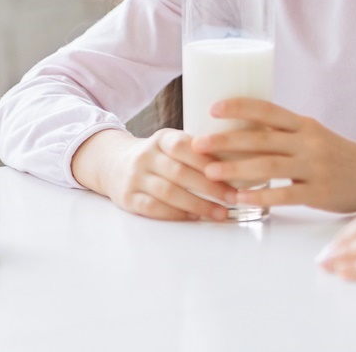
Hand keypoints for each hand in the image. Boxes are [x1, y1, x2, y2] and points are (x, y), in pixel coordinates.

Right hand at [72, 128, 234, 221]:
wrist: (113, 164)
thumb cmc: (158, 156)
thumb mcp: (172, 143)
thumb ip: (198, 149)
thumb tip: (243, 158)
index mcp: (162, 138)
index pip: (184, 146)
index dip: (208, 160)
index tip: (233, 172)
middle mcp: (145, 156)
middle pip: (179, 172)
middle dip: (210, 187)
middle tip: (233, 198)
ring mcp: (134, 177)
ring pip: (168, 192)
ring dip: (197, 205)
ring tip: (220, 213)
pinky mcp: (127, 198)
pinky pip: (153, 208)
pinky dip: (176, 214)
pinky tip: (194, 218)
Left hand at [192, 97, 355, 212]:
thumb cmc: (337, 156)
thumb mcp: (314, 136)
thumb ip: (284, 135)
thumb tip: (240, 132)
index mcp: (305, 125)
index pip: (268, 110)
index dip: (240, 107)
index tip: (213, 108)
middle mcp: (309, 142)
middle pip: (262, 139)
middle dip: (226, 141)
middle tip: (198, 143)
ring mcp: (315, 167)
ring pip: (269, 166)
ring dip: (235, 169)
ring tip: (210, 173)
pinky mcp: (319, 192)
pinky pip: (285, 194)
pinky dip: (260, 196)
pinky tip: (239, 199)